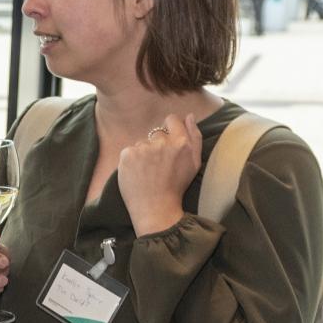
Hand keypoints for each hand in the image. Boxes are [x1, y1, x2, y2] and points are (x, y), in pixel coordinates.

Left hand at [117, 112, 202, 238]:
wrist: (155, 207)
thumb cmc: (176, 186)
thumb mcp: (194, 162)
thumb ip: (195, 136)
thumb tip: (190, 115)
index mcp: (181, 142)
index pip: (172, 119)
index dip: (170, 128)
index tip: (168, 142)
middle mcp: (162, 142)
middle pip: (156, 133)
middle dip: (157, 144)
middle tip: (158, 165)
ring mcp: (143, 148)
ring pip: (142, 143)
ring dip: (144, 153)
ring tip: (148, 172)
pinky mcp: (127, 154)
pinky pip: (129, 150)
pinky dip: (132, 160)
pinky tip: (137, 173)